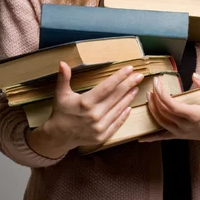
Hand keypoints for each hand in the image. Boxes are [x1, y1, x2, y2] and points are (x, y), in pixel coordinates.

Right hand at [28, 61, 143, 155]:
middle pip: (116, 96)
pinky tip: (130, 106)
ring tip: (136, 88)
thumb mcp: (61, 94)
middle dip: (129, 84)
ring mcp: (99, 127)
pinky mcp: (102, 136)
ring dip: (128, 98)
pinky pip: (117, 123)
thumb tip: (62, 63)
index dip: (119, 77)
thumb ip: (63, 78)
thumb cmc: (61, 112)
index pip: (107, 87)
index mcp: (85, 102)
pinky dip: (124, 115)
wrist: (59, 137)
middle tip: (139, 76)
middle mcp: (94, 115)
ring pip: (118, 109)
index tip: (129, 69)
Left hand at [138, 72, 199, 143]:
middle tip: (153, 84)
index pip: (171, 104)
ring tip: (149, 96)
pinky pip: (163, 137)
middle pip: (163, 111)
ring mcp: (182, 132)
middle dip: (155, 97)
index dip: (161, 93)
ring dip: (152, 109)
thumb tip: (194, 75)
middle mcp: (185, 126)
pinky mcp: (180, 136)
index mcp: (194, 115)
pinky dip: (151, 137)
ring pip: (161, 122)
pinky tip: (141, 138)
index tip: (157, 82)